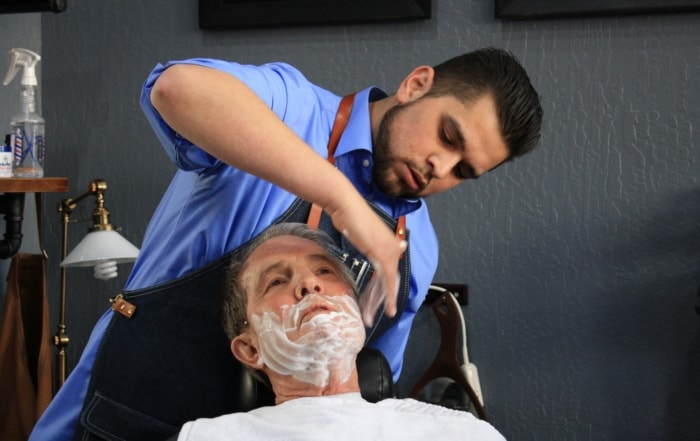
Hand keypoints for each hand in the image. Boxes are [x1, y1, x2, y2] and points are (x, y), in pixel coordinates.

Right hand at [327, 197, 407, 326]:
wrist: (345, 205)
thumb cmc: (348, 215)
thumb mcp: (359, 229)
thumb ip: (366, 238)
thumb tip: (368, 244)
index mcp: (388, 243)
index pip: (389, 272)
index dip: (386, 290)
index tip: (381, 304)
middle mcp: (392, 247)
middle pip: (390, 280)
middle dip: (383, 301)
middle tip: (376, 315)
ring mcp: (388, 249)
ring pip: (389, 283)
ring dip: (381, 302)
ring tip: (372, 317)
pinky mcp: (381, 252)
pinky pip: (387, 278)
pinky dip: (387, 294)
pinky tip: (385, 307)